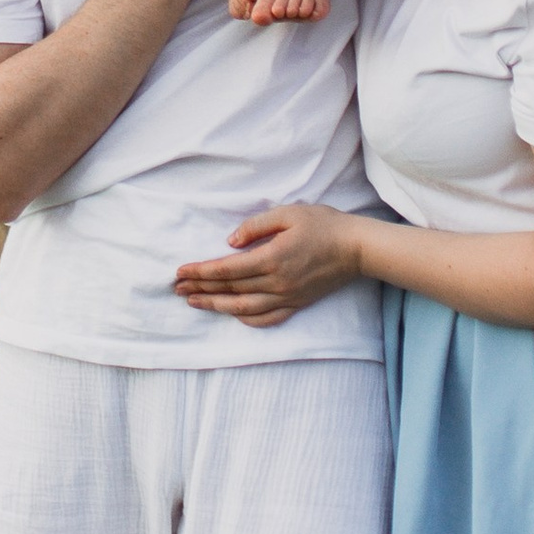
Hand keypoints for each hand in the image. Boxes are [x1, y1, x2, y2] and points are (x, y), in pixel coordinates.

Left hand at [172, 204, 369, 328]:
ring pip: (243, 308)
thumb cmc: (324, 225)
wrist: (357, 249)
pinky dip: (246, 319)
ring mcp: (287, 297)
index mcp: (271, 258)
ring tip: (194, 302)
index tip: (180, 272)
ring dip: (216, 305)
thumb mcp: (288, 214)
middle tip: (176, 289)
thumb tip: (229, 243)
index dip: (200, 271)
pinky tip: (232, 314)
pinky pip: (267, 319)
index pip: (226, 269)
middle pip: (230, 289)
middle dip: (200, 288)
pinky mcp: (297, 304)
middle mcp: (276, 282)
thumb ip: (255, 227)